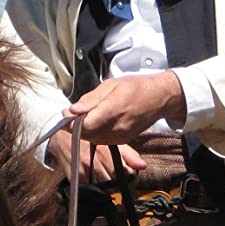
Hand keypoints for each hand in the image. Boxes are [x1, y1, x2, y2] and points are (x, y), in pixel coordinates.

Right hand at [46, 131, 144, 183]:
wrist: (62, 136)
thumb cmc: (89, 138)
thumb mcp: (110, 142)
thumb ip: (128, 154)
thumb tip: (142, 166)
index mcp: (105, 151)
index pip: (124, 173)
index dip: (131, 179)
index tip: (132, 181)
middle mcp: (94, 161)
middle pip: (114, 182)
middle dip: (119, 183)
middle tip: (120, 181)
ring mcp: (83, 170)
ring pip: (103, 187)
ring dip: (108, 187)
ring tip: (108, 180)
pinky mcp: (75, 177)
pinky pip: (90, 189)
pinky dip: (95, 188)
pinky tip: (96, 181)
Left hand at [65, 73, 185, 143]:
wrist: (159, 98)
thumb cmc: (136, 87)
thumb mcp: (111, 85)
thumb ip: (90, 99)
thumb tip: (73, 110)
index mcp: (113, 109)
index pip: (85, 125)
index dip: (71, 121)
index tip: (65, 113)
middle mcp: (117, 127)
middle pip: (87, 134)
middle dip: (75, 126)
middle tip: (71, 113)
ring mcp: (121, 136)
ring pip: (93, 139)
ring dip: (85, 130)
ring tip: (84, 116)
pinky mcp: (124, 140)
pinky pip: (102, 140)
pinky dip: (95, 133)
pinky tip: (96, 122)